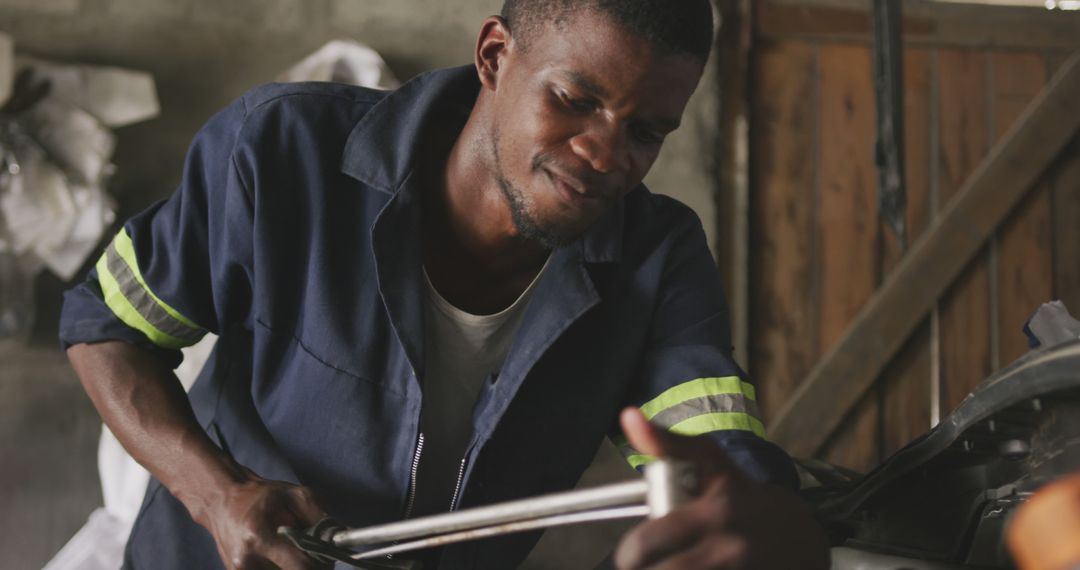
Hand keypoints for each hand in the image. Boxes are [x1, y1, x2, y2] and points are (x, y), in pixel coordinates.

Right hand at [191, 469, 329, 569]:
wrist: (222, 501)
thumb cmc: (262, 496)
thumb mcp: (296, 496)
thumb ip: (322, 518)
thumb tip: (345, 538)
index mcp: (260, 538)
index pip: (301, 568)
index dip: (321, 564)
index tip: (328, 556)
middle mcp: (247, 561)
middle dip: (310, 568)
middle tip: (315, 555)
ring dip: (297, 568)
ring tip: (293, 552)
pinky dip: (283, 568)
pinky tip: (281, 557)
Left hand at [613, 408, 829, 569]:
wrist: (801, 537)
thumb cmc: (742, 496)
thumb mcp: (710, 462)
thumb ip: (667, 443)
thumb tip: (628, 416)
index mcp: (715, 512)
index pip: (651, 541)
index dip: (633, 553)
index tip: (630, 555)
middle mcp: (731, 548)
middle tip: (643, 567)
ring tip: (664, 567)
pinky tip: (691, 569)